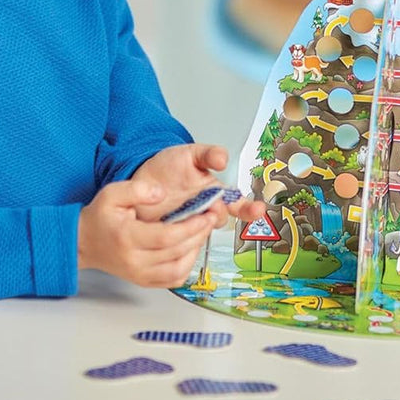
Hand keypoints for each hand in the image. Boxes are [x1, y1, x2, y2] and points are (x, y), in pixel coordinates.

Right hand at [77, 179, 215, 287]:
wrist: (83, 242)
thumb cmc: (100, 217)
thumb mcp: (112, 193)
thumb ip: (138, 189)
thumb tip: (161, 193)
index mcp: (128, 238)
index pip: (167, 237)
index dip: (191, 227)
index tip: (206, 214)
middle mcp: (134, 260)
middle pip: (176, 252)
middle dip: (199, 235)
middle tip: (212, 218)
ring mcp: (139, 274)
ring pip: (178, 269)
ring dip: (196, 251)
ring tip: (203, 231)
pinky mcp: (144, 281)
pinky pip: (173, 279)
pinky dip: (187, 266)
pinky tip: (191, 248)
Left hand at [130, 142, 266, 225]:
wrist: (141, 179)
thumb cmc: (169, 167)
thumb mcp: (190, 154)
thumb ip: (208, 154)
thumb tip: (223, 158)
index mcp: (215, 194)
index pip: (239, 205)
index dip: (250, 209)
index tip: (258, 210)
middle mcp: (205, 213)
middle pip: (219, 220)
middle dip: (217, 214)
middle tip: (210, 206)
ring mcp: (189, 226)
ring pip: (200, 233)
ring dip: (197, 226)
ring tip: (184, 212)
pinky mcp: (171, 236)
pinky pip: (181, 244)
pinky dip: (178, 238)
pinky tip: (170, 226)